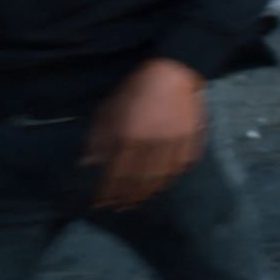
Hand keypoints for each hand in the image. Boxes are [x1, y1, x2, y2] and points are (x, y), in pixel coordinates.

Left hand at [85, 58, 206, 210]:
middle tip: (120, 207)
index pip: (115, 175)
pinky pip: (182, 165)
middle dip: (127, 197)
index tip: (100, 204)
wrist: (174, 71)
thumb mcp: (108, 110)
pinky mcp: (192, 140)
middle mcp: (152, 146)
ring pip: (162, 177)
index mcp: (129, 138)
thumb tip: (87, 165)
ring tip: (140, 200)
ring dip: (149, 192)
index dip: (107, 192)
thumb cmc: (135, 89)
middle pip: (139, 181)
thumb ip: (98, 139)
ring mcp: (175, 144)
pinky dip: (172, 177)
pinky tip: (165, 181)